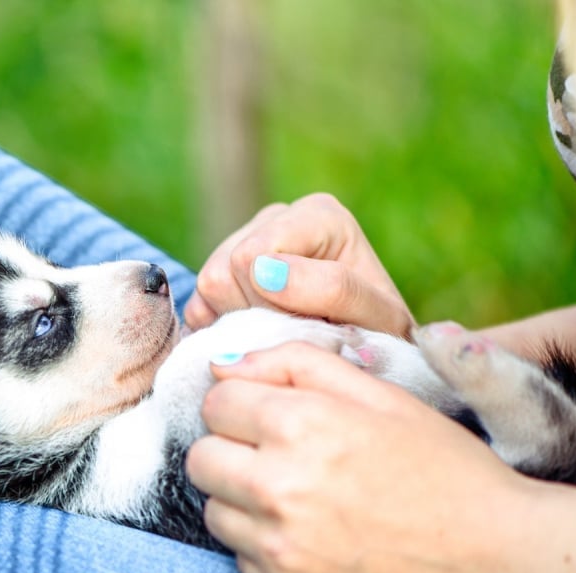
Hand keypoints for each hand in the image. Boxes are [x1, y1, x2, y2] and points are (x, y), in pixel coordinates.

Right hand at [184, 193, 412, 337]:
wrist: (365, 356)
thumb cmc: (379, 337)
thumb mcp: (378, 320)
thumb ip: (334, 289)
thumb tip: (263, 269)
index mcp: (320, 214)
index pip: (251, 257)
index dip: (272, 303)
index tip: (315, 325)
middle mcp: (276, 216)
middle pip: (225, 271)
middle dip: (258, 314)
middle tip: (299, 332)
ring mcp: (243, 239)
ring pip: (208, 286)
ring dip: (242, 323)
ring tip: (283, 332)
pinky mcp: (220, 273)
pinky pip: (197, 307)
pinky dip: (223, 331)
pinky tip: (259, 334)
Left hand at [185, 342, 536, 572]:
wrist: (503, 560)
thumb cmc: (445, 467)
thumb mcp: (381, 393)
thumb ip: (295, 362)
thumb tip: (222, 364)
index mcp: (301, 424)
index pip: (215, 402)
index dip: (244, 405)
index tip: (274, 417)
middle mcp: (279, 487)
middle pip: (201, 458)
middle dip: (232, 451)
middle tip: (281, 458)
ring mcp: (279, 548)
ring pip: (213, 510)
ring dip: (242, 501)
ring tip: (301, 500)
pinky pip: (239, 560)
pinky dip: (265, 549)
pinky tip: (315, 540)